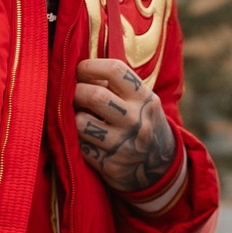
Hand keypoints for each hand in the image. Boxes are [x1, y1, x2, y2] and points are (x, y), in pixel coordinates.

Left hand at [73, 58, 177, 192]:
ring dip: (72, 117)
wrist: (161, 166)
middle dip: (75, 91)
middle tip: (70, 92)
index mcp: (145, 98)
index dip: (90, 66)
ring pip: (81, 123)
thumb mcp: (143, 101)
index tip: (80, 69)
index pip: (115, 70)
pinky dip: (76, 139)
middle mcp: (136, 121)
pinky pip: (80, 147)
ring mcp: (124, 145)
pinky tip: (83, 137)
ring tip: (76, 115)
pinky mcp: (110, 165)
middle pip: (95, 96)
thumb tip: (80, 72)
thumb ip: (117, 86)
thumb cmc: (142, 123)